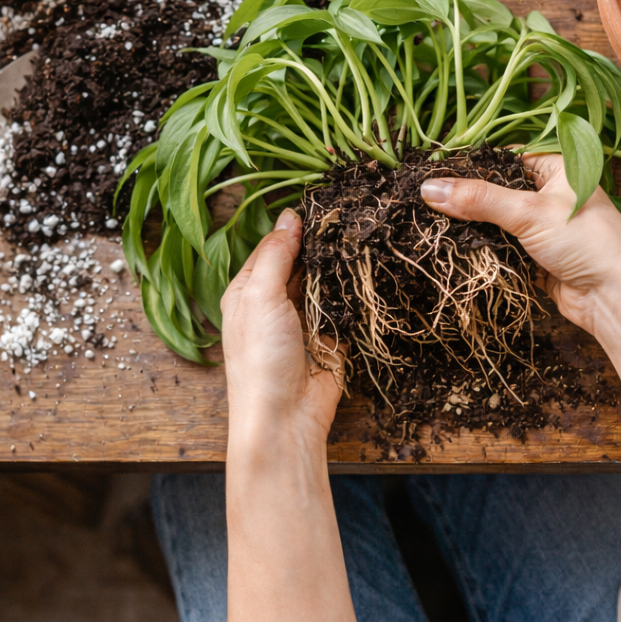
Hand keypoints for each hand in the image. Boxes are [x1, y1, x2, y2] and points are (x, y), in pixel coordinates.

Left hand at [221, 209, 343, 460]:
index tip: (324, 203)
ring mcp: (305, 319)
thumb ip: (275, 255)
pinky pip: (345, 305)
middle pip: (301, 261)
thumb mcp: (259, 297)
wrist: (286, 418)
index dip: (294, 227)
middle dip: (321, 243)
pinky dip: (355, 291)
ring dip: (340, 265)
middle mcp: (275, 302)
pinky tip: (371, 267)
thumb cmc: (260, 359)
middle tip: (351, 215)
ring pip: (325, 281)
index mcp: (248, 291)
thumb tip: (290, 215)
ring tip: (365, 234)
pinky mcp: (332, 336)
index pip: (272, 246)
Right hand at [420, 154, 620, 335]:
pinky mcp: (538, 257)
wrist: (616, 298)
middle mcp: (550, 194)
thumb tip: (429, 187)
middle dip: (467, 201)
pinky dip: (485, 251)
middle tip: (426, 204)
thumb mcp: (528, 212)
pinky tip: (457, 251)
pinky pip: (503, 248)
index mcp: (556, 167)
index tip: (431, 174)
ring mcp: (544, 227)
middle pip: (496, 192)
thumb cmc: (586, 241)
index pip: (502, 158)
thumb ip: (478, 200)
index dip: (469, 166)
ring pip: (497, 222)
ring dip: (474, 229)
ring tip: (434, 227)